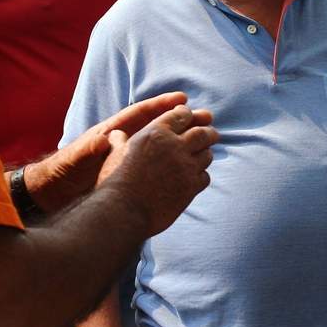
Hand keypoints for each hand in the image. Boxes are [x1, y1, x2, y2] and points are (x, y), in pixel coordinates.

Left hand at [25, 93, 199, 212]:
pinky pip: (159, 164)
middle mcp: (123, 142)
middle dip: (182, 121)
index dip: (161, 106)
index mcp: (111, 133)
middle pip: (158, 127)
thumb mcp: (77, 160)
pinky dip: (176, 162)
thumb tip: (105, 140)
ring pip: (163, 145)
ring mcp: (130, 157)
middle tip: (207, 116)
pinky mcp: (133, 173)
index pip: (140, 115)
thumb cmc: (64, 173)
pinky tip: (196, 164)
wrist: (55, 191)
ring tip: (209, 137)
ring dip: (184, 140)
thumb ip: (91, 149)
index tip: (183, 99)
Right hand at [105, 104, 218, 236]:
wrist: (123, 211)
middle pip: (202, 133)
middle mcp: (174, 146)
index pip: (181, 115)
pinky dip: (201, 176)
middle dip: (208, 132)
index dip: (187, 115)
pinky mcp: (191, 186)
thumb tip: (116, 133)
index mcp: (155, 132)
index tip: (190, 117)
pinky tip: (194, 178)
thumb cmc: (115, 182)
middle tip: (211, 134)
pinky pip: (205, 176)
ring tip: (202, 156)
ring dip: (205, 154)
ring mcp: (186, 166)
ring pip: (207, 154)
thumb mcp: (115, 155)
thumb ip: (119, 141)